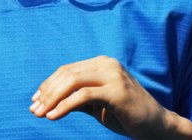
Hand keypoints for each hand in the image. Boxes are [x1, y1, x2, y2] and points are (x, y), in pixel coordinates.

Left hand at [29, 56, 184, 138]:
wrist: (158, 126)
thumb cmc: (126, 115)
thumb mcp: (97, 104)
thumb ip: (76, 98)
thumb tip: (45, 101)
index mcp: (102, 63)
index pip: (67, 70)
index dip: (48, 85)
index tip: (34, 101)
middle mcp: (107, 64)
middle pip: (67, 74)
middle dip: (46, 92)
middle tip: (34, 110)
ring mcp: (113, 75)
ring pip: (72, 82)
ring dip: (52, 99)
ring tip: (40, 114)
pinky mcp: (117, 91)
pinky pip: (83, 96)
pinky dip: (64, 106)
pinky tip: (53, 116)